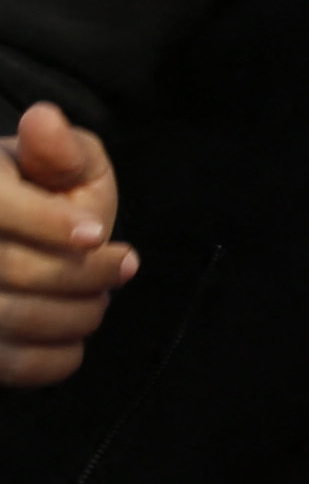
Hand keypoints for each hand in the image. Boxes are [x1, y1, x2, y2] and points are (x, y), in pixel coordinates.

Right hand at [0, 104, 125, 385]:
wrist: (13, 236)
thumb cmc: (39, 197)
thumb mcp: (59, 163)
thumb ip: (60, 149)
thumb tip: (44, 119)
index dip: (49, 223)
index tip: (96, 235)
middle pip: (8, 269)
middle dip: (79, 275)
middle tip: (122, 269)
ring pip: (5, 318)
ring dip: (70, 317)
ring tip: (100, 303)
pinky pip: (4, 364)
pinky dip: (49, 361)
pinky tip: (73, 341)